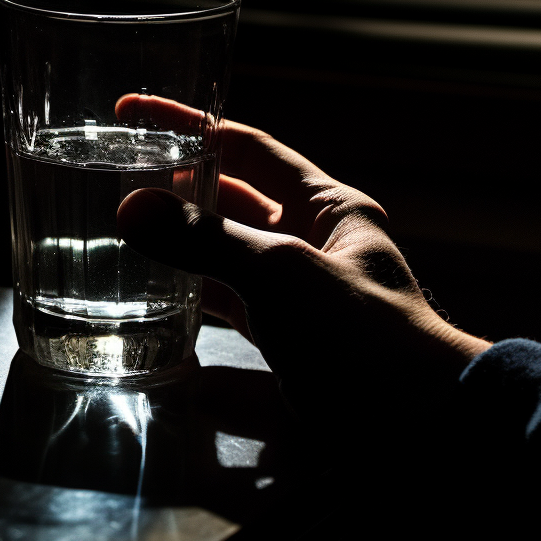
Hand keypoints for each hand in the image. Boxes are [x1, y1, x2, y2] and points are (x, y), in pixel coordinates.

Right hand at [114, 95, 490, 430]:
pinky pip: (228, 303)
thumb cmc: (363, 336)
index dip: (191, 124)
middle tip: (119, 178)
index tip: (135, 111)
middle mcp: (312, 240)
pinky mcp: (284, 337)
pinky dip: (192, 296)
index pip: (248, 147)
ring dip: (179, 242)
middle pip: (232, 198)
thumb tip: (129, 208)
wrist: (421, 430)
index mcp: (327, 206)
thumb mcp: (282, 273)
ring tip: (123, 230)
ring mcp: (296, 292)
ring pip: (225, 252)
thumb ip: (205, 238)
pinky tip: (153, 296)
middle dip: (178, 185)